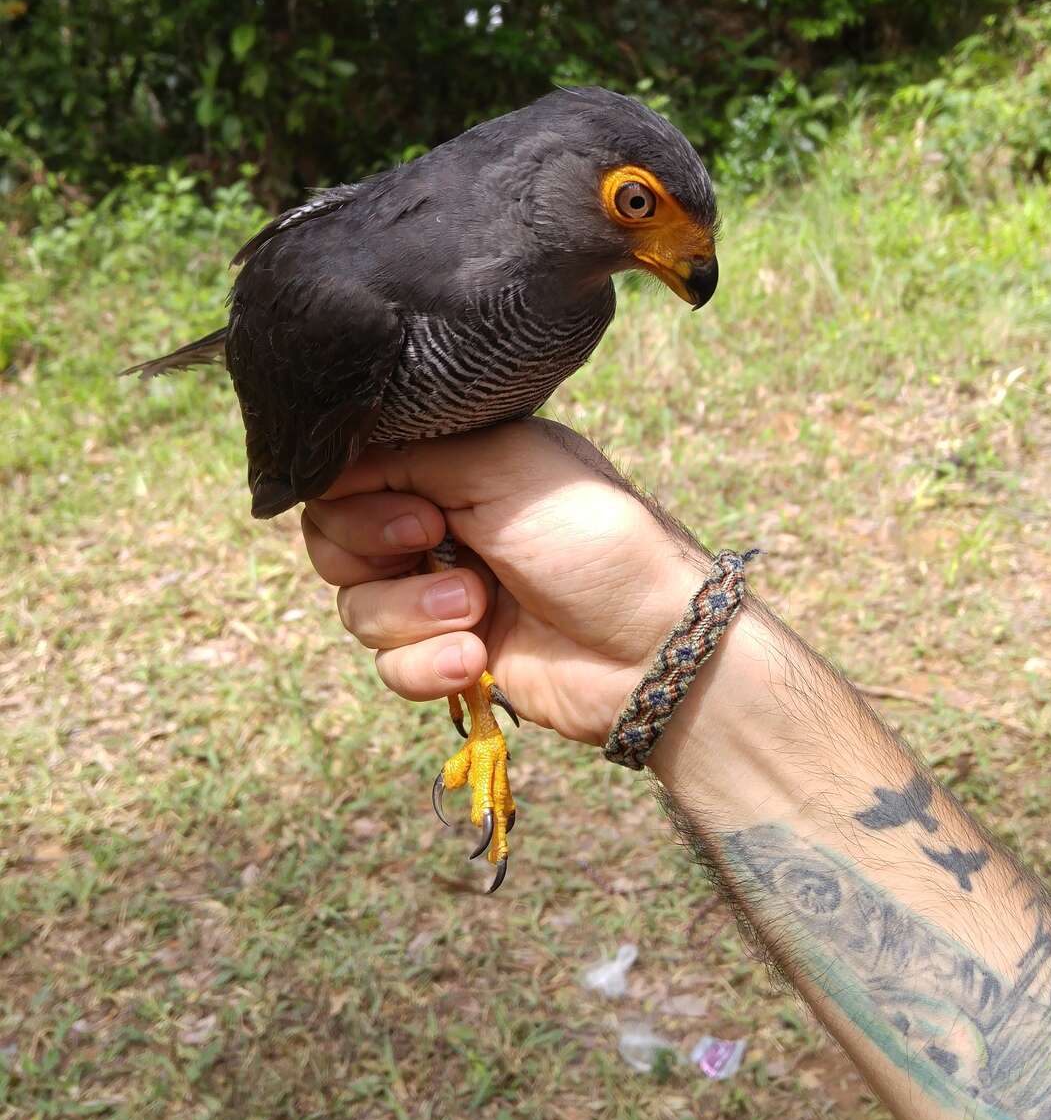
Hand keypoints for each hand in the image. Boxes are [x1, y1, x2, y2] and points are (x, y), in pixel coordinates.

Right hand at [301, 420, 707, 745]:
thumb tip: (331, 459)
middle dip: (375, 551)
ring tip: (478, 610)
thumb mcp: (504, 465)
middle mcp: (437, 522)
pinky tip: (474, 658)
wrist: (651, 646)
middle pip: (334, 539)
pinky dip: (426, 664)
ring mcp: (440, 592)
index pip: (352, 472)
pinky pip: (389, 666)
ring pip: (356, 606)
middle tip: (435, 545)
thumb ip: (411, 453)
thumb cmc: (593, 538)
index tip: (415, 510)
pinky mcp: (449, 654)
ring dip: (411, 614)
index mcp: (453, 464)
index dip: (358, 495)